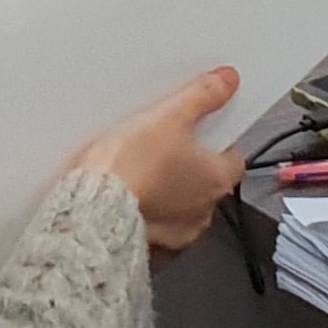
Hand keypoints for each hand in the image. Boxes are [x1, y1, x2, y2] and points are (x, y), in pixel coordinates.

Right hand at [72, 68, 246, 256]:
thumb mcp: (168, 117)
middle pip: (205, 180)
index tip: (199, 127)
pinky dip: (148, 211)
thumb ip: (202, 96)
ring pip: (181, 204)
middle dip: (188, 164)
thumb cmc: (131, 169)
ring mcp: (180, 231)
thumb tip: (226, 82)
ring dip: (168, 190)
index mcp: (217, 180)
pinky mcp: (154, 245)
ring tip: (140, 168)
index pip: (232, 156)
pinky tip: (129, 193)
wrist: (94, 209)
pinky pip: (157, 224)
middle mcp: (205, 210)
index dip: (216, 138)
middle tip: (161, 144)